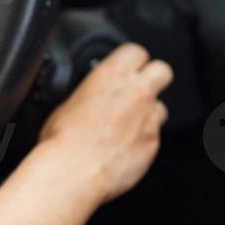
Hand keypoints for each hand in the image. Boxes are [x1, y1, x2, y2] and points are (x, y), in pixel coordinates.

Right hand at [37, 42, 171, 204]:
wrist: (72, 173)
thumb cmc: (62, 140)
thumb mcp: (67, 102)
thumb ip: (91, 94)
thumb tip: (92, 98)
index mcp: (112, 75)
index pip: (136, 51)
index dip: (131, 60)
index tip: (126, 68)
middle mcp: (136, 92)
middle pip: (162, 70)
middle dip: (153, 78)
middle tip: (138, 89)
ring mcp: (149, 119)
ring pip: (161, 107)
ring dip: (148, 113)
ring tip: (126, 126)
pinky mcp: (153, 144)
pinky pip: (154, 136)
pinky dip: (142, 140)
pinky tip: (122, 149)